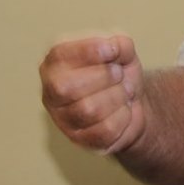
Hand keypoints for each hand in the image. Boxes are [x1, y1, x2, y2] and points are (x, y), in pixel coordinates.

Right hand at [40, 34, 145, 154]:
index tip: (112, 50)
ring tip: (124, 91)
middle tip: (118, 74)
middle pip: (68, 88)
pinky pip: (105, 130)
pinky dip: (123, 116)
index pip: (59, 57)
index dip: (89, 52)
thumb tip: (115, 48)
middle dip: (105, 77)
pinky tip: (123, 110)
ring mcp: (63, 120)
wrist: (132, 102)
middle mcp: (51, 93)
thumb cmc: (118, 72)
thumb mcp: (122, 51)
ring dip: (118, 96)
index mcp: (54, 65)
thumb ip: (119, 44)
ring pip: (89, 110)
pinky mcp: (81, 140)